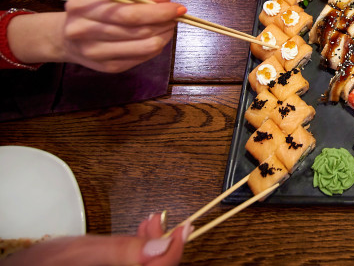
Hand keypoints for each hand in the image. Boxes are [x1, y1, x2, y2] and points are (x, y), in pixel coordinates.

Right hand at [1, 213, 189, 265]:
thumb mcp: (81, 252)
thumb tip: (162, 245)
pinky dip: (141, 249)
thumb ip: (122, 250)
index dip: (176, 250)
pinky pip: (135, 265)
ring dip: (154, 244)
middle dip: (165, 244)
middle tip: (162, 220)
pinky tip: (142, 233)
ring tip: (152, 221)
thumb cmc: (42, 265)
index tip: (184, 228)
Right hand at [8, 0, 184, 72]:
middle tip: (178, 14)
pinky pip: (142, 58)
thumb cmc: (90, 13)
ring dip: (164, 35)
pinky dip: (156, 46)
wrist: (64, 39)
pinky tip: (158, 36)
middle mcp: (84, 32)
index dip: (157, 11)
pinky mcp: (108, 67)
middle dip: (164, 22)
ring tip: (169, 24)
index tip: (176, 6)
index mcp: (81, 8)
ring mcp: (96, 54)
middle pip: (137, 31)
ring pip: (144, 47)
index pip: (127, 13)